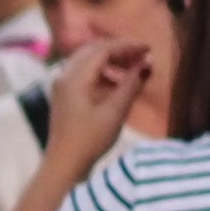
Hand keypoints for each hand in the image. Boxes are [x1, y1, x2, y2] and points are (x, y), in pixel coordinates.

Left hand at [39, 38, 148, 185]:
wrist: (64, 164)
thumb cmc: (90, 139)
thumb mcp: (115, 112)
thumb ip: (131, 84)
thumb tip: (146, 64)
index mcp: (75, 76)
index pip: (103, 49)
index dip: (127, 46)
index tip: (148, 49)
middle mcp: (64, 75)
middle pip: (93, 51)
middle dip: (119, 51)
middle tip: (142, 57)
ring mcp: (61, 84)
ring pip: (87, 61)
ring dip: (110, 61)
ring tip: (132, 70)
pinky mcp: (63, 95)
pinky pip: (83, 73)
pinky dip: (101, 73)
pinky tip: (116, 85)